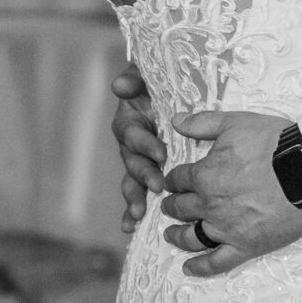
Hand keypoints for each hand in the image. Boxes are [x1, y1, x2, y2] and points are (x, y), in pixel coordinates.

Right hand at [111, 66, 164, 231]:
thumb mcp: (150, 73)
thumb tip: (119, 86)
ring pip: (132, 182)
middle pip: (131, 161)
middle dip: (143, 176)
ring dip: (134, 198)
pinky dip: (132, 211)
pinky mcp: (149, 175)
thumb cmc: (164, 81)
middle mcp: (132, 143)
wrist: (182, 89)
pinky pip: (138, 194)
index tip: (161, 153)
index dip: (144, 144)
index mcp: (131, 119)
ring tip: (138, 215)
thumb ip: (135, 77)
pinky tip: (130, 228)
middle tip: (158, 186)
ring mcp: (140, 160)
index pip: (133, 134)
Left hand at [161, 111, 301, 276]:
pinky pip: (217, 262)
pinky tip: (189, 269)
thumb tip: (175, 120)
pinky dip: (201, 267)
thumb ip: (202, 123)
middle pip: (181, 208)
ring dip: (177, 236)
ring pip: (191, 237)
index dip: (174, 180)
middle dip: (172, 206)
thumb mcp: (235, 123)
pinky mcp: (246, 246)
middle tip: (170, 207)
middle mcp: (209, 205)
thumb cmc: (273, 144)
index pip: (179, 179)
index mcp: (204, 176)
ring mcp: (226, 228)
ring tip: (169, 235)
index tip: (173, 182)